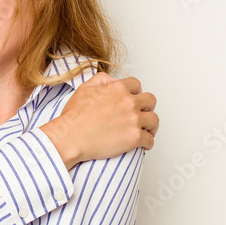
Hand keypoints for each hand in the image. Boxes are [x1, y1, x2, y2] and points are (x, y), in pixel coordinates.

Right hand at [39, 72, 158, 168]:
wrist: (70, 137)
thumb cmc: (74, 117)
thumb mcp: (84, 89)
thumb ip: (100, 80)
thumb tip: (111, 80)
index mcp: (118, 89)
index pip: (136, 85)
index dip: (135, 92)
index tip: (133, 99)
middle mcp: (129, 102)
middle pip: (150, 101)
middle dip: (147, 107)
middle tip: (143, 113)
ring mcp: (134, 120)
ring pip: (154, 120)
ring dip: (151, 125)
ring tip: (147, 129)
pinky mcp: (135, 138)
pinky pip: (150, 140)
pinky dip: (148, 142)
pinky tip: (144, 144)